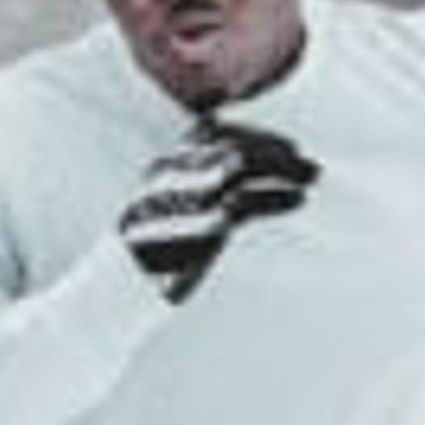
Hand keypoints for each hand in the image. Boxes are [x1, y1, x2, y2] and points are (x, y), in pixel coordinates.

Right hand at [118, 117, 319, 302]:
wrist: (115, 294)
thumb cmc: (153, 254)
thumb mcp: (173, 209)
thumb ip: (201, 183)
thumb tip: (243, 162)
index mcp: (163, 165)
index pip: (212, 131)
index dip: (254, 133)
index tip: (288, 147)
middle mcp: (167, 175)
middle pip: (230, 146)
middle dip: (275, 152)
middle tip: (308, 165)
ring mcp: (178, 199)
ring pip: (237, 166)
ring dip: (282, 170)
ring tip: (309, 178)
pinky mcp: (191, 230)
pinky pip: (241, 203)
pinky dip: (274, 199)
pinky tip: (295, 199)